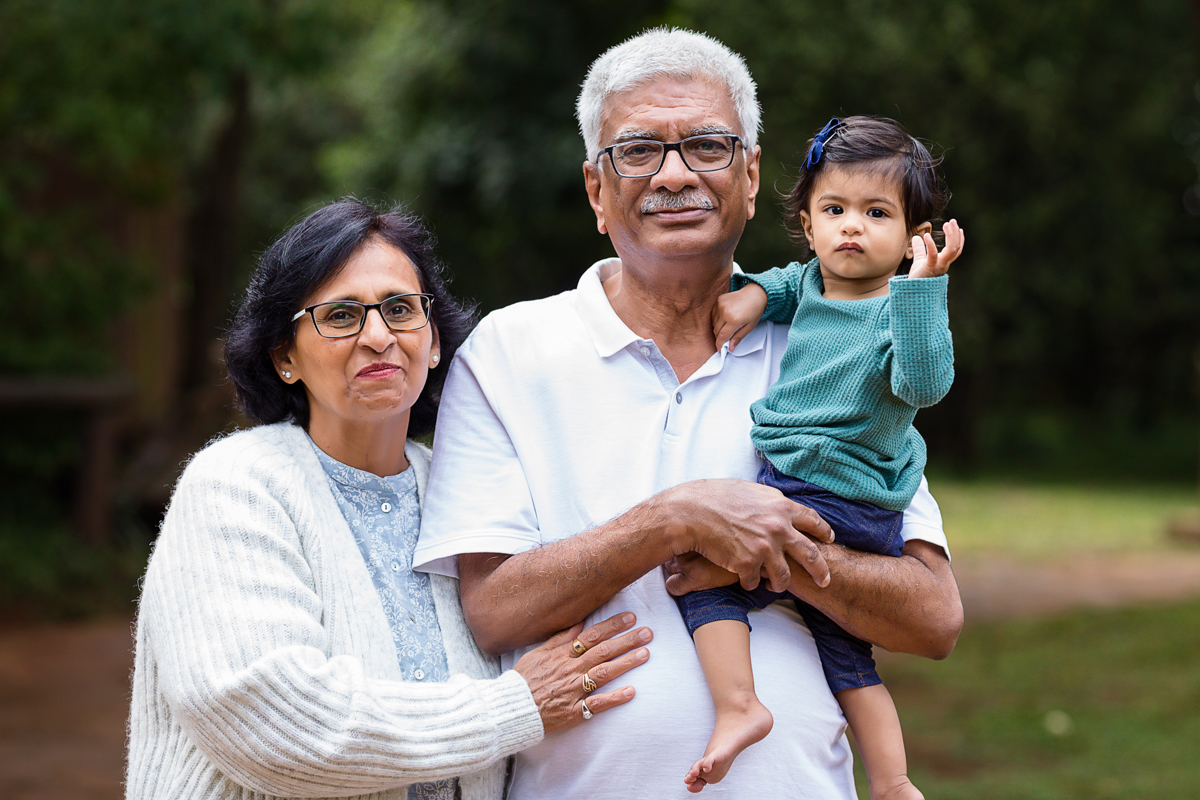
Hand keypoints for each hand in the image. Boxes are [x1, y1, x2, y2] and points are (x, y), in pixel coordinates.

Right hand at [512, 612, 651, 733]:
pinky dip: (614, 698)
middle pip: (603, 651)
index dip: (612, 625)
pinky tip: (632, 691)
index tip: (630, 617)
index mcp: (562, 655)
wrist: (511, 709)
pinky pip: (597, 704)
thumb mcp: (537, 653)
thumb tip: (579, 622)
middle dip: (626, 640)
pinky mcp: (574, 711)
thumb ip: (560, 639)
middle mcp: (570, 670)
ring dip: (626, 663)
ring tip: (645, 654)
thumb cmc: (523, 680)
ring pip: (603, 673)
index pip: (591, 636)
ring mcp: (573, 690)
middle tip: (648, 632)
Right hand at [664, 479, 834, 593]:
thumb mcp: (749, 490)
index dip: (823, 532)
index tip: (828, 539)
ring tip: (775, 587)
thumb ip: (768, 500)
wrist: (690, 512)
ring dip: (780, 584)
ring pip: (784, 576)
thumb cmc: (713, 497)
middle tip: (825, 580)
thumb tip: (777, 502)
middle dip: (821, 570)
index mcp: (780, 506)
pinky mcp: (748, 564)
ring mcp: (764, 548)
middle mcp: (778, 528)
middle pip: (811, 554)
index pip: (813, 520)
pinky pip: (754, 581)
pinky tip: (745, 580)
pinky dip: (750, 583)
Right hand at [712, 284, 767, 352]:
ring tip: (728, 326)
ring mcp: (721, 305)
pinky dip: (717, 319)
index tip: (719, 349)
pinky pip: (713, 314)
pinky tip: (725, 318)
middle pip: (716, 330)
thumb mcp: (749, 327)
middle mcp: (725, 312)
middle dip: (720, 337)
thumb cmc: (754, 310)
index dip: (719, 344)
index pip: (722, 336)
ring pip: (713, 323)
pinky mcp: (718, 300)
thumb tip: (730, 348)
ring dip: (718, 328)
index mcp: (734, 320)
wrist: (754, 294)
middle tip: (726, 338)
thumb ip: (738, 337)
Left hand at [908, 218, 964, 279]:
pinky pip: (933, 255)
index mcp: (943, 262)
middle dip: (955, 234)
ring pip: (951, 250)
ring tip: (946, 224)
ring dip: (950, 236)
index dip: (959, 239)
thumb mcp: (919, 260)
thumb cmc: (918, 277)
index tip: (959, 228)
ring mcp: (938, 266)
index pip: (956, 250)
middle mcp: (943, 264)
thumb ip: (920, 249)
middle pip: (956, 248)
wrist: (912, 290)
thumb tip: (916, 237)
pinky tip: (926, 235)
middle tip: (952, 221)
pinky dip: (931, 244)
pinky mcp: (929, 267)